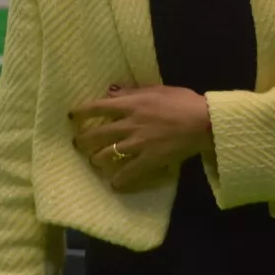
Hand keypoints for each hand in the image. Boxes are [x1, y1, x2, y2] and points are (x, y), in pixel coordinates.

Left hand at [71, 85, 212, 191]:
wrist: (203, 121)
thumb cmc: (183, 101)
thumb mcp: (157, 90)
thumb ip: (133, 92)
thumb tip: (112, 91)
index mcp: (131, 104)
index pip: (97, 107)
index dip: (81, 112)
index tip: (71, 116)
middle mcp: (129, 124)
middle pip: (96, 134)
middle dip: (83, 140)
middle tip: (78, 144)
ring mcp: (138, 144)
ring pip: (106, 155)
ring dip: (97, 160)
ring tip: (95, 162)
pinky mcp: (149, 160)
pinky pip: (127, 173)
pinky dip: (118, 180)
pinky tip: (114, 184)